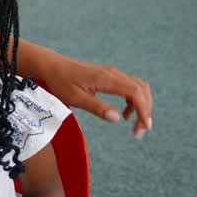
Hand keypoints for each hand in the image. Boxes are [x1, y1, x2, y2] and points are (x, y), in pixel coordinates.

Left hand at [37, 52, 152, 137]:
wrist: (51, 65)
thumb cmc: (60, 81)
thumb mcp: (75, 98)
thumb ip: (96, 108)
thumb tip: (117, 118)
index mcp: (106, 79)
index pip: (135, 92)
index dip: (144, 109)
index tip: (144, 126)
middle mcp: (113, 74)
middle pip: (141, 90)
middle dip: (145, 110)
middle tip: (140, 130)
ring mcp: (112, 73)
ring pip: (138, 87)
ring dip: (142, 105)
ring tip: (136, 124)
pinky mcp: (109, 76)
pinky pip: (129, 86)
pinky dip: (134, 100)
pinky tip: (125, 114)